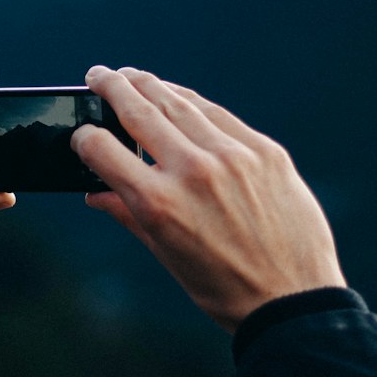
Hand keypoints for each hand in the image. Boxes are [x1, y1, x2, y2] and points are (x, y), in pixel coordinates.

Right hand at [71, 66, 344, 331]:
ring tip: (133, 77)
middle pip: (139, 110)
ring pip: (179, 103)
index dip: (84, 138)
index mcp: (158, 204)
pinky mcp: (265, 151)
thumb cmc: (224, 288)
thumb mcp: (166, 256)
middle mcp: (192, 171)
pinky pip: (219, 115)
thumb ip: (128, 214)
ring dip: (150, 85)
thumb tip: (97, 191)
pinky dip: (193, 104)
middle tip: (97, 75)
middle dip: (112, 87)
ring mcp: (232, 156)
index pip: (102, 150)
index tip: (82, 135)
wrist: (294, 300)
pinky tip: (180, 99)